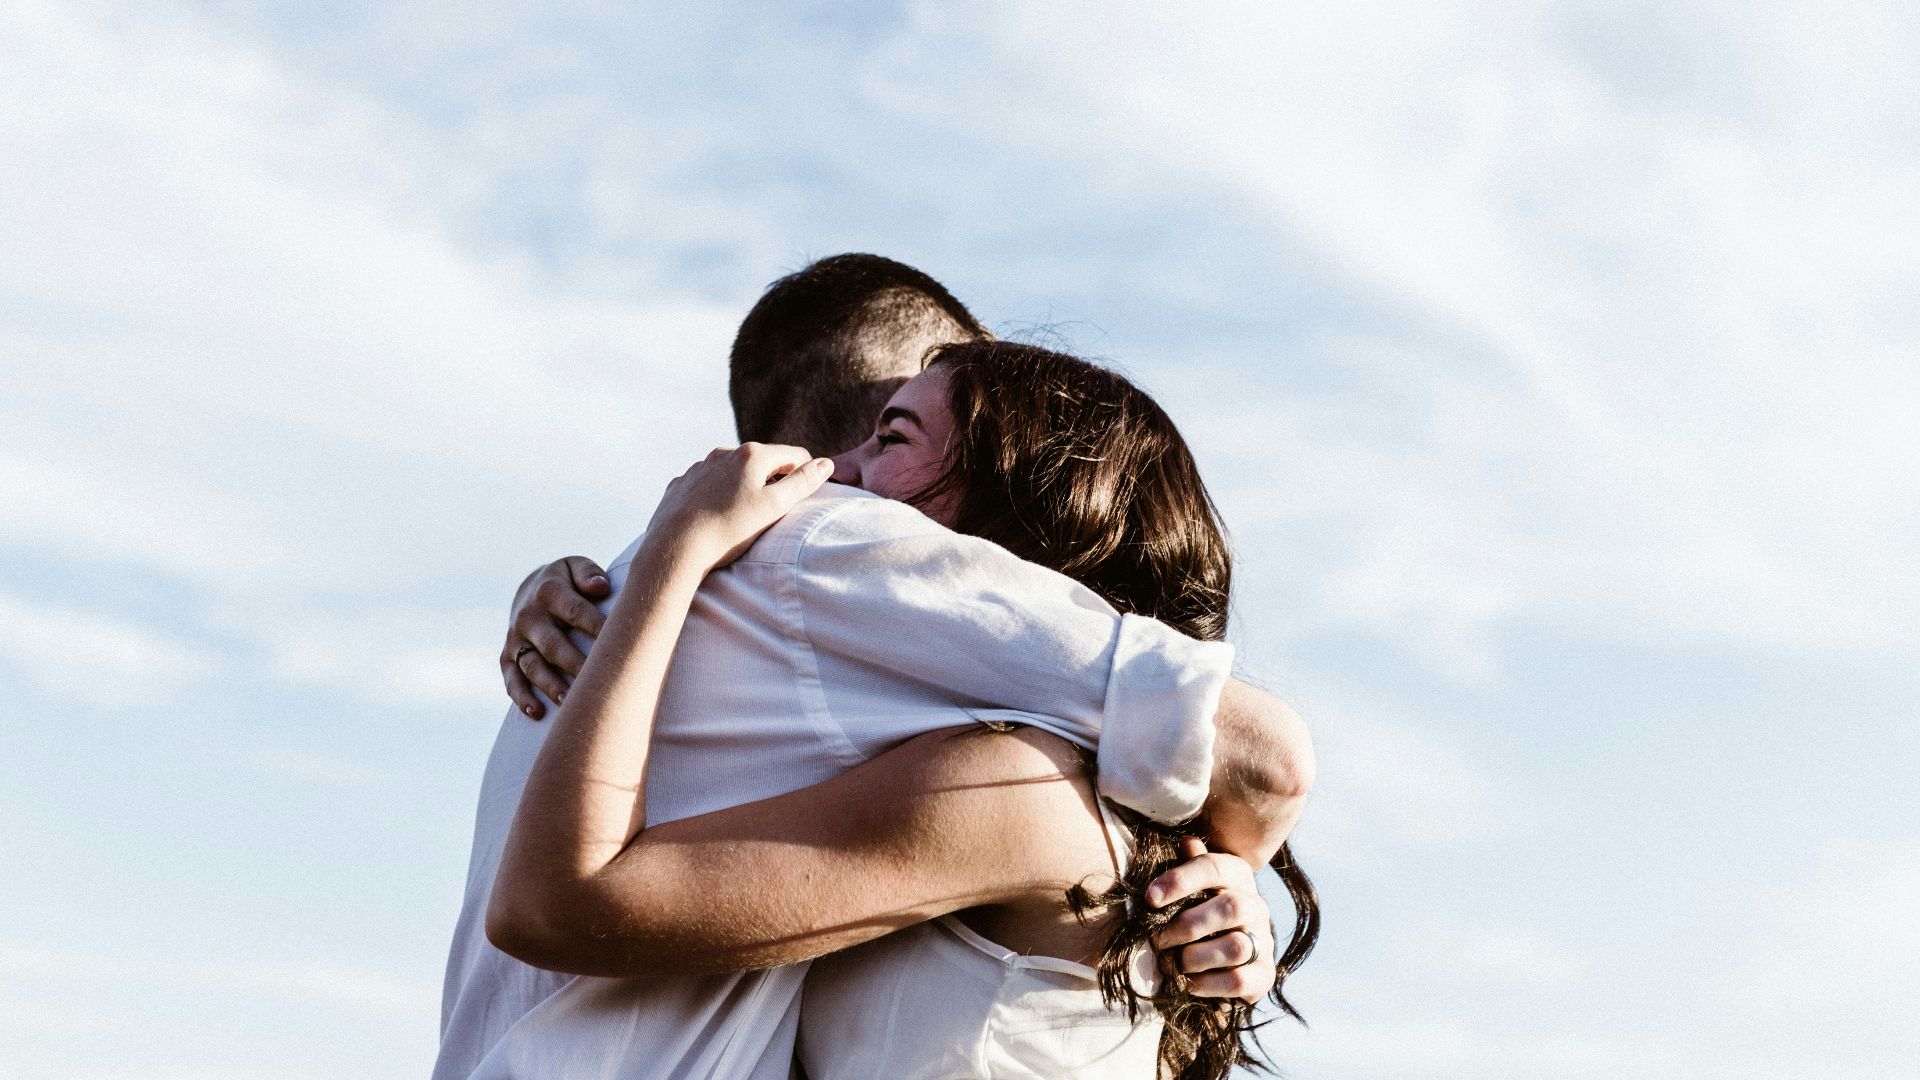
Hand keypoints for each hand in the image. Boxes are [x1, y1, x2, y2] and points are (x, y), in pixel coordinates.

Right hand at [502, 557, 609, 718]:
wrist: (530, 589)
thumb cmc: (567, 582)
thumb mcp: (575, 566)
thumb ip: (588, 573)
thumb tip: (600, 587)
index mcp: (549, 592)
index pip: (576, 611)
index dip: (598, 627)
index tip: (620, 645)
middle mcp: (528, 616)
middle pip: (553, 645)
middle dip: (575, 664)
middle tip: (598, 682)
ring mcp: (516, 639)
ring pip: (532, 666)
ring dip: (550, 685)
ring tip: (568, 701)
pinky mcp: (507, 658)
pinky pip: (512, 680)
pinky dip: (521, 697)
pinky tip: (537, 713)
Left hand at [643, 444, 833, 571]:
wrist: (675, 547)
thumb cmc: (729, 529)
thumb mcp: (774, 507)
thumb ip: (802, 483)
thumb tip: (826, 463)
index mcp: (752, 455)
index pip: (794, 455)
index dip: (806, 474)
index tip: (805, 496)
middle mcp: (723, 453)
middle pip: (762, 461)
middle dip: (773, 480)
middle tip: (774, 511)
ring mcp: (699, 467)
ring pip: (733, 472)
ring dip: (744, 486)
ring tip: (743, 516)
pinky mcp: (681, 484)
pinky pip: (707, 484)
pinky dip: (717, 495)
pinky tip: (715, 516)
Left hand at [1147, 838, 1276, 1002]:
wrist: (1223, 958)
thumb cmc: (1196, 910)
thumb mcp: (1190, 885)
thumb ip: (1187, 865)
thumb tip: (1186, 841)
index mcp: (1237, 875)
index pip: (1213, 867)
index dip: (1180, 880)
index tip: (1150, 898)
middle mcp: (1256, 905)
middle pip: (1231, 907)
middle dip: (1187, 925)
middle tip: (1157, 939)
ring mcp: (1264, 941)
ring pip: (1236, 946)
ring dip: (1195, 957)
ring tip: (1172, 964)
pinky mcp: (1264, 974)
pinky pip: (1239, 980)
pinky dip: (1207, 984)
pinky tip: (1188, 982)